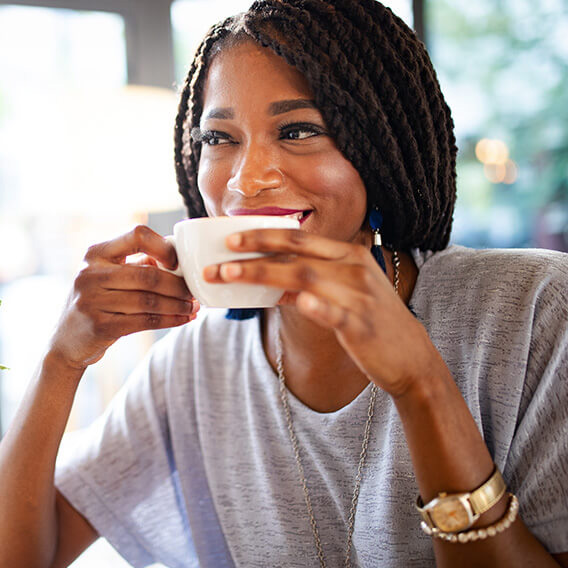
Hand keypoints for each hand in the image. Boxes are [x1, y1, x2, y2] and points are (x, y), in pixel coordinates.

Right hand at [49, 225, 198, 370]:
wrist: (66, 341)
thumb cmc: (98, 301)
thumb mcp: (109, 276)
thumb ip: (139, 264)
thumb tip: (179, 257)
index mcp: (96, 253)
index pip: (137, 236)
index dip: (163, 247)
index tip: (178, 262)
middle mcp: (90, 274)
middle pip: (148, 275)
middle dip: (178, 285)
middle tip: (194, 291)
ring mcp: (92, 301)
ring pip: (149, 301)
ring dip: (178, 305)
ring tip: (193, 307)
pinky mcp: (100, 326)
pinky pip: (146, 321)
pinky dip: (170, 320)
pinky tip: (183, 319)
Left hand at [204, 228, 445, 396]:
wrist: (410, 357)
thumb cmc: (371, 322)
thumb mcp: (346, 293)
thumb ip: (312, 283)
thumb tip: (272, 283)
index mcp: (349, 255)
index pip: (300, 238)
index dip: (265, 235)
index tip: (232, 237)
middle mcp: (354, 268)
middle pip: (297, 254)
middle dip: (254, 251)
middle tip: (220, 255)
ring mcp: (359, 296)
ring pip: (305, 277)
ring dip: (264, 273)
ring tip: (230, 275)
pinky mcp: (361, 324)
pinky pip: (335, 312)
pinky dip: (316, 305)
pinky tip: (297, 301)